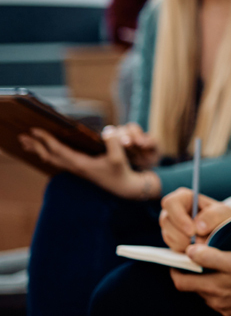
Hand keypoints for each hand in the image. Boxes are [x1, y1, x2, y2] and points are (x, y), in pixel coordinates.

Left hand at [19, 127, 158, 199]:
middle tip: (22, 137)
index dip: (45, 139)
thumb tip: (108, 129)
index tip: (34, 129)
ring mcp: (76, 168)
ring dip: (39, 151)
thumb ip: (113, 142)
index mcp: (80, 163)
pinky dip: (48, 154)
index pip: (57, 149)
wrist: (123, 187)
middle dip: (35, 146)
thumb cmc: (121, 171)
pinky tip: (47, 151)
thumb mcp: (119, 157)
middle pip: (48, 156)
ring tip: (28, 143)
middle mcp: (74, 166)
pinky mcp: (79, 168)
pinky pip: (58, 160)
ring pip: (51, 159)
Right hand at [160, 187, 230, 252]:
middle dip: (182, 234)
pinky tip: (197, 246)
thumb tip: (198, 228)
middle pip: (165, 221)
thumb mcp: (223, 212)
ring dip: (185, 243)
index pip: (170, 203)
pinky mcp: (171, 239)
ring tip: (202, 242)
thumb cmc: (221, 216)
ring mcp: (170, 225)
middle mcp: (172, 210)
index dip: (179, 218)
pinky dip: (185, 249)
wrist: (223, 229)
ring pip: (168, 235)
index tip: (192, 231)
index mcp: (183, 197)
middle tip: (199, 241)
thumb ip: (213, 216)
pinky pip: (172, 246)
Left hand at [171, 245, 230, 315]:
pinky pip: (224, 302)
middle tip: (204, 263)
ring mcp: (225, 309)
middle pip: (197, 289)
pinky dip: (225, 293)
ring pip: (211, 295)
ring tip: (225, 272)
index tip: (177, 264)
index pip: (181, 283)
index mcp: (211, 287)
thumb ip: (210, 256)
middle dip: (197, 276)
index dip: (176, 272)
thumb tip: (189, 251)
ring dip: (213, 284)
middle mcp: (215, 301)